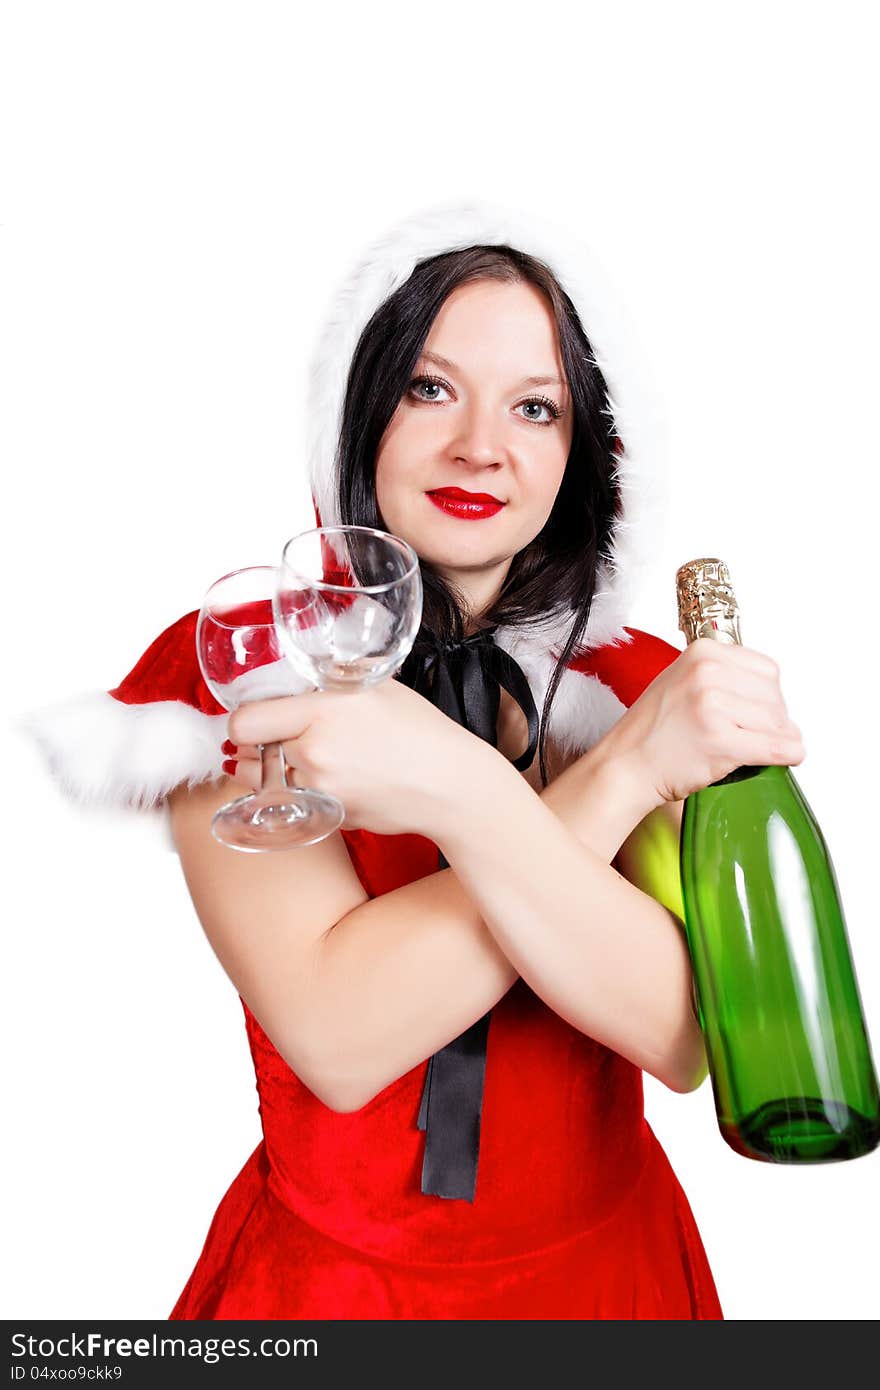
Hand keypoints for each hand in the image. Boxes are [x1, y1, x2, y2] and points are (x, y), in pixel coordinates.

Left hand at [225, 677, 485, 837]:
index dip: (240, 722)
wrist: (451, 784)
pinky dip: (299, 795)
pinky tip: (326, 780)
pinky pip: (295, 804)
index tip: (250, 720)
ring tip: (294, 760)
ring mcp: (320, 791)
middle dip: (253, 748)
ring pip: (265, 786)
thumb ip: (332, 678)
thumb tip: (299, 671)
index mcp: (321, 712)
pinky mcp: (328, 818)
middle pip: (248, 756)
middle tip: (267, 740)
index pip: (245, 722)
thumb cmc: (421, 730)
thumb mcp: (377, 685)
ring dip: (270, 774)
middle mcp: (314, 754)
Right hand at [600, 637, 805, 806]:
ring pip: (779, 723)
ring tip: (754, 748)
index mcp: (702, 652)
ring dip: (779, 740)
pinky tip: (787, 758)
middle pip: (775, 696)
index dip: (768, 696)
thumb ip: (720, 675)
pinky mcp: (719, 740)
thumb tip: (769, 692)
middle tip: (753, 735)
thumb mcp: (681, 680)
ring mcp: (712, 705)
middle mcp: (707, 672)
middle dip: (774, 720)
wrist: (624, 765)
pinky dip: (789, 755)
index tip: (757, 713)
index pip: (767, 670)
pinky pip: (776, 747)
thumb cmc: (651, 732)